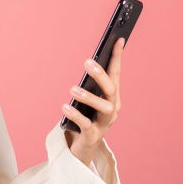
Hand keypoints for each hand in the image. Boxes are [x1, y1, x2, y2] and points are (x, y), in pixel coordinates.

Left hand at [62, 37, 124, 167]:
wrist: (85, 145)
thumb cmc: (87, 115)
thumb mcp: (89, 97)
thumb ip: (90, 82)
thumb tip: (89, 61)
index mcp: (112, 96)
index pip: (116, 73)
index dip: (117, 57)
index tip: (117, 39)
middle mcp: (112, 108)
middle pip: (111, 89)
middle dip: (101, 74)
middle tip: (87, 62)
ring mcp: (104, 122)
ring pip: (104, 108)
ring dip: (89, 97)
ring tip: (73, 89)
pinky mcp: (93, 134)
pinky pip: (86, 124)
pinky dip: (76, 114)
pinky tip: (65, 106)